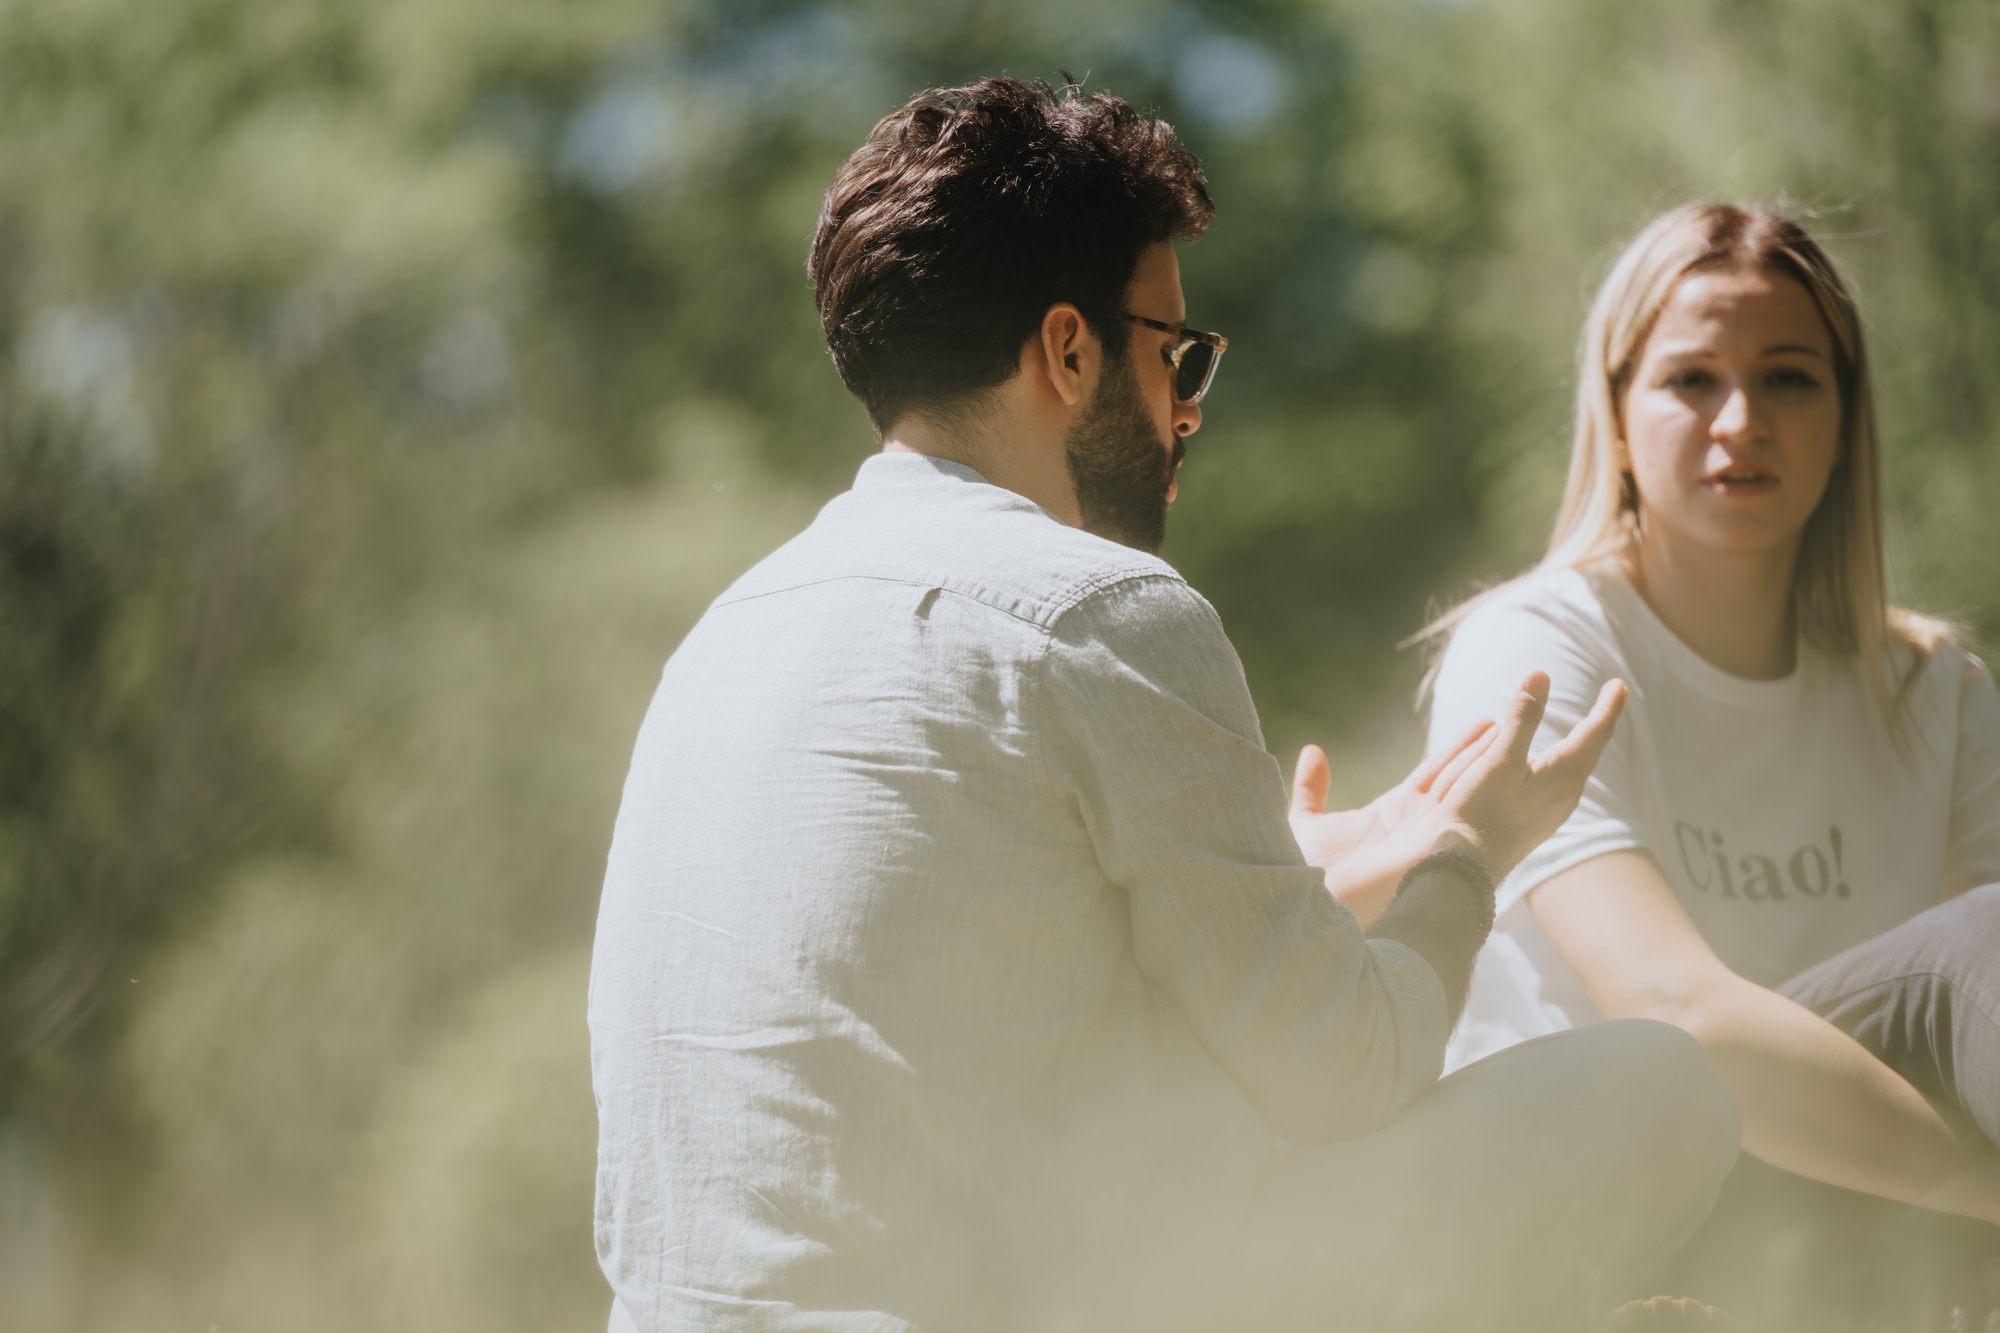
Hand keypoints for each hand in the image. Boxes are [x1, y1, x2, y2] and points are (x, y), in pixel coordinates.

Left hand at [1288, 719, 1495, 872]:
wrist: (1303, 904)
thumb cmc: (1302, 874)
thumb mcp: (1307, 821)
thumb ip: (1312, 788)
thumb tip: (1314, 751)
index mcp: (1392, 813)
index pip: (1433, 772)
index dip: (1458, 749)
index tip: (1484, 725)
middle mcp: (1416, 823)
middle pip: (1457, 775)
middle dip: (1484, 749)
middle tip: (1512, 721)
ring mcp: (1427, 834)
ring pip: (1464, 786)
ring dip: (1488, 758)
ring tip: (1514, 728)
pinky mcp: (1431, 847)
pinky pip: (1461, 806)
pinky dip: (1481, 780)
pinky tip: (1501, 755)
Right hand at [1434, 671, 1626, 881]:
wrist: (1469, 867)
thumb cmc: (1481, 813)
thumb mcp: (1499, 760)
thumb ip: (1522, 719)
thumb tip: (1540, 675)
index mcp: (1564, 773)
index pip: (1596, 730)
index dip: (1609, 705)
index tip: (1620, 684)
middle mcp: (1568, 792)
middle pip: (1592, 749)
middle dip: (1601, 721)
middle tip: (1611, 698)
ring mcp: (1556, 810)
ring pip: (1579, 768)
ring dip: (1585, 743)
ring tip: (1587, 728)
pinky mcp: (1542, 821)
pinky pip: (1564, 783)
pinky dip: (1568, 762)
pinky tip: (1555, 767)